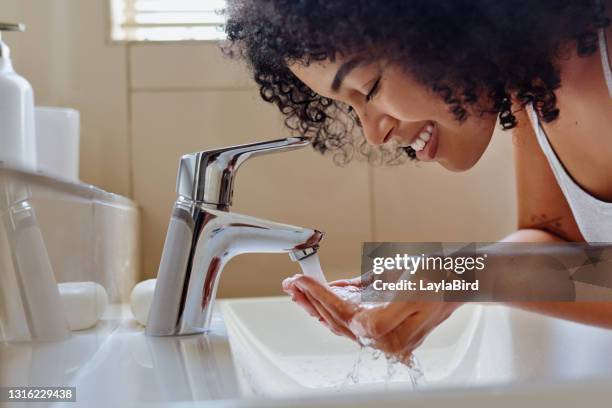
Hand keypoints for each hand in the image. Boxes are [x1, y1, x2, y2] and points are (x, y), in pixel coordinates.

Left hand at [282, 274, 461, 363]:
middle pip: (338, 320)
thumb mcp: (406, 286)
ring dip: (319, 305)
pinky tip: (325, 294)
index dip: (318, 295)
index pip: (341, 313)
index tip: (300, 281)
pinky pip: (356, 320)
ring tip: (300, 290)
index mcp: (388, 332)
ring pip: (343, 322)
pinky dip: (339, 307)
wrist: (462, 278)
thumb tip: (344, 301)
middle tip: (292, 285)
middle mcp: (386, 340)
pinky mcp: (389, 328)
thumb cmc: (438, 278)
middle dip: (312, 300)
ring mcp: (387, 336)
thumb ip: (373, 300)